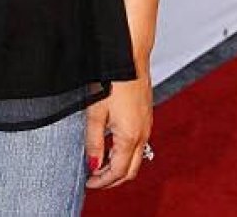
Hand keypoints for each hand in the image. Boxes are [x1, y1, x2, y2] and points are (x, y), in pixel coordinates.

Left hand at [84, 69, 152, 189]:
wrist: (129, 55)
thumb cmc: (112, 78)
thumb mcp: (95, 112)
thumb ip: (94, 141)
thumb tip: (93, 164)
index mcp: (130, 137)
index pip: (118, 171)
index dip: (102, 181)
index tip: (89, 182)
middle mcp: (143, 133)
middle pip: (131, 170)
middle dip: (113, 179)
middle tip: (95, 178)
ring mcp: (147, 124)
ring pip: (137, 156)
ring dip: (120, 165)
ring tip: (101, 162)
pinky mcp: (147, 114)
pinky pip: (140, 142)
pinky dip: (127, 151)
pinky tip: (113, 143)